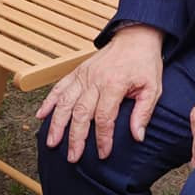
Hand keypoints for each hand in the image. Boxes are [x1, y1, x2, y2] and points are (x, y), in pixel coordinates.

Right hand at [36, 25, 163, 162]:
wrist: (136, 37)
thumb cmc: (145, 64)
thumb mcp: (153, 87)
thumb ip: (144, 112)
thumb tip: (138, 136)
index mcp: (114, 84)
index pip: (104, 117)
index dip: (103, 138)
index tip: (103, 154)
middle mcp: (95, 79)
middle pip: (81, 113)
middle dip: (75, 137)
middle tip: (73, 157)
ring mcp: (84, 75)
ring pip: (65, 102)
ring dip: (57, 124)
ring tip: (51, 143)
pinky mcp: (78, 71)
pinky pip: (60, 87)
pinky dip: (49, 101)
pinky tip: (41, 116)